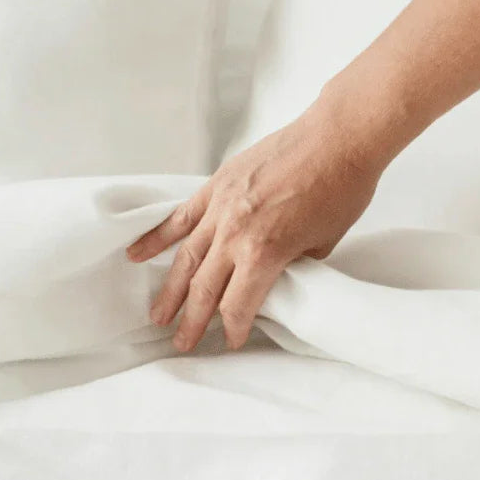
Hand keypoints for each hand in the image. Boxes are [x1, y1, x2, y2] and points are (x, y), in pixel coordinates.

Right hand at [127, 112, 381, 351]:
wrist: (338, 137)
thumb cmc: (341, 188)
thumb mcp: (324, 243)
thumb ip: (294, 263)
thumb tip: (279, 275)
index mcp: (264, 253)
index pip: (238, 304)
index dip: (234, 327)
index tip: (232, 339)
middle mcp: (235, 233)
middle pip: (205, 288)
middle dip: (193, 321)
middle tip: (182, 342)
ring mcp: (222, 206)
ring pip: (187, 256)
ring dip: (171, 289)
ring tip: (158, 315)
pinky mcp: (218, 184)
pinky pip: (181, 215)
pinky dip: (157, 236)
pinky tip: (137, 254)